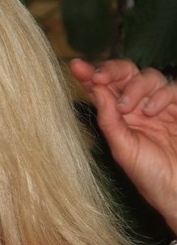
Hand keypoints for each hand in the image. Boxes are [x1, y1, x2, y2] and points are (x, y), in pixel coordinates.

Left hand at [69, 58, 176, 232]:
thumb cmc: (150, 177)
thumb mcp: (123, 149)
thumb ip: (109, 120)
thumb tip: (95, 91)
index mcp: (120, 116)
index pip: (103, 88)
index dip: (89, 75)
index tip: (76, 67)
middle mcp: (139, 107)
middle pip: (126, 74)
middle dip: (110, 70)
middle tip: (98, 77)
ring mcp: (162, 106)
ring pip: (148, 76)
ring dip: (133, 87)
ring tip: (126, 108)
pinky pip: (173, 88)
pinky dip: (160, 95)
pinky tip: (150, 111)